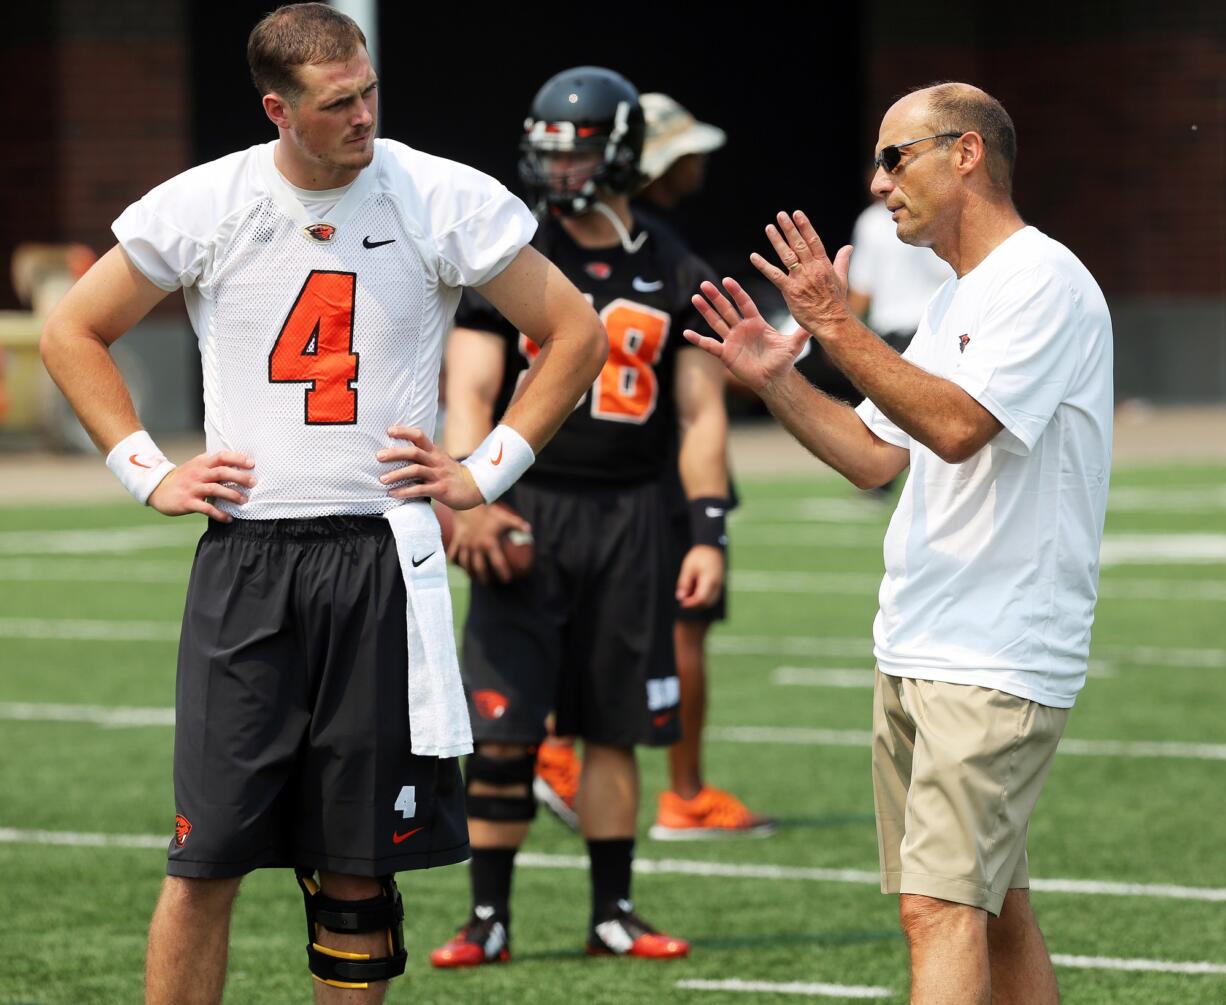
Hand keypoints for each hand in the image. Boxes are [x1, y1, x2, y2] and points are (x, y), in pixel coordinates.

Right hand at [147, 450, 255, 522]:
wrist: (159, 490)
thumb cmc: (185, 478)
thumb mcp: (196, 466)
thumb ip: (214, 464)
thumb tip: (239, 462)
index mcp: (202, 463)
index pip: (221, 456)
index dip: (237, 458)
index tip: (252, 463)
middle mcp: (198, 473)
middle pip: (221, 472)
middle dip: (239, 477)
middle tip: (253, 483)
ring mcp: (192, 488)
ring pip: (215, 489)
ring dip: (232, 495)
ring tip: (244, 500)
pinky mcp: (188, 502)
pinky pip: (206, 508)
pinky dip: (219, 514)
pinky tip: (229, 518)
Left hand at [378, 426, 484, 509]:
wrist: (474, 488)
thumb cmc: (451, 474)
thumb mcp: (439, 460)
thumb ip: (424, 456)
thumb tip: (399, 453)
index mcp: (435, 451)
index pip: (419, 435)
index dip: (404, 431)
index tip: (389, 431)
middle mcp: (436, 460)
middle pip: (414, 452)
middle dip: (395, 453)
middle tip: (378, 456)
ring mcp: (439, 475)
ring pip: (415, 470)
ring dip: (397, 474)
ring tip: (382, 479)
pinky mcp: (440, 489)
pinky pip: (420, 490)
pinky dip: (405, 492)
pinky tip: (393, 494)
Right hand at [448, 504, 531, 584]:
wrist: (468, 504)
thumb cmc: (488, 512)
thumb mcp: (504, 517)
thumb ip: (517, 524)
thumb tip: (529, 530)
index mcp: (489, 543)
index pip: (498, 563)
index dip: (503, 573)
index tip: (507, 580)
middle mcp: (476, 547)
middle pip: (479, 568)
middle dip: (484, 578)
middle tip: (488, 583)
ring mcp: (465, 545)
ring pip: (466, 564)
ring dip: (469, 572)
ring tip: (473, 576)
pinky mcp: (457, 541)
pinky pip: (454, 554)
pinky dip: (455, 561)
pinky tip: (458, 565)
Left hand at [675, 545, 724, 608]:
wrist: (712, 548)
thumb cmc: (700, 555)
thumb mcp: (688, 567)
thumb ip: (684, 583)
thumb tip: (680, 597)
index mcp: (710, 580)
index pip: (701, 599)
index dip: (691, 604)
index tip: (681, 603)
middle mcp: (717, 585)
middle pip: (707, 603)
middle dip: (694, 606)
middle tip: (683, 601)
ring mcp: (720, 586)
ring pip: (710, 602)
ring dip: (699, 603)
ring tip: (688, 595)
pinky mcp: (719, 586)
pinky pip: (712, 598)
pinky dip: (703, 599)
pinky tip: (695, 593)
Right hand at [684, 278, 809, 391]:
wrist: (775, 380)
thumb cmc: (783, 361)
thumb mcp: (794, 344)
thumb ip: (802, 332)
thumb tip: (818, 319)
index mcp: (756, 323)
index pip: (744, 303)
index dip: (736, 292)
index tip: (727, 280)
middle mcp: (741, 329)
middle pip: (726, 309)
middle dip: (716, 297)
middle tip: (704, 283)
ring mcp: (732, 340)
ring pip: (716, 322)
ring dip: (705, 311)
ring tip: (695, 298)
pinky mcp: (726, 354)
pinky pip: (710, 345)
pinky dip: (698, 339)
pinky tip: (686, 333)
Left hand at [754, 210, 853, 338]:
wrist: (833, 322)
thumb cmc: (837, 303)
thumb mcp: (842, 279)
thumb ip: (842, 261)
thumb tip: (849, 247)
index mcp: (824, 265)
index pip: (813, 240)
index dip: (805, 226)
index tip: (797, 214)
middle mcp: (812, 269)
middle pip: (799, 244)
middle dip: (789, 228)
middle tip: (780, 215)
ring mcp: (801, 279)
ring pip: (787, 255)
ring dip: (777, 240)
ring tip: (769, 228)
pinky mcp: (791, 291)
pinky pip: (774, 275)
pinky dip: (763, 265)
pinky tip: (754, 256)